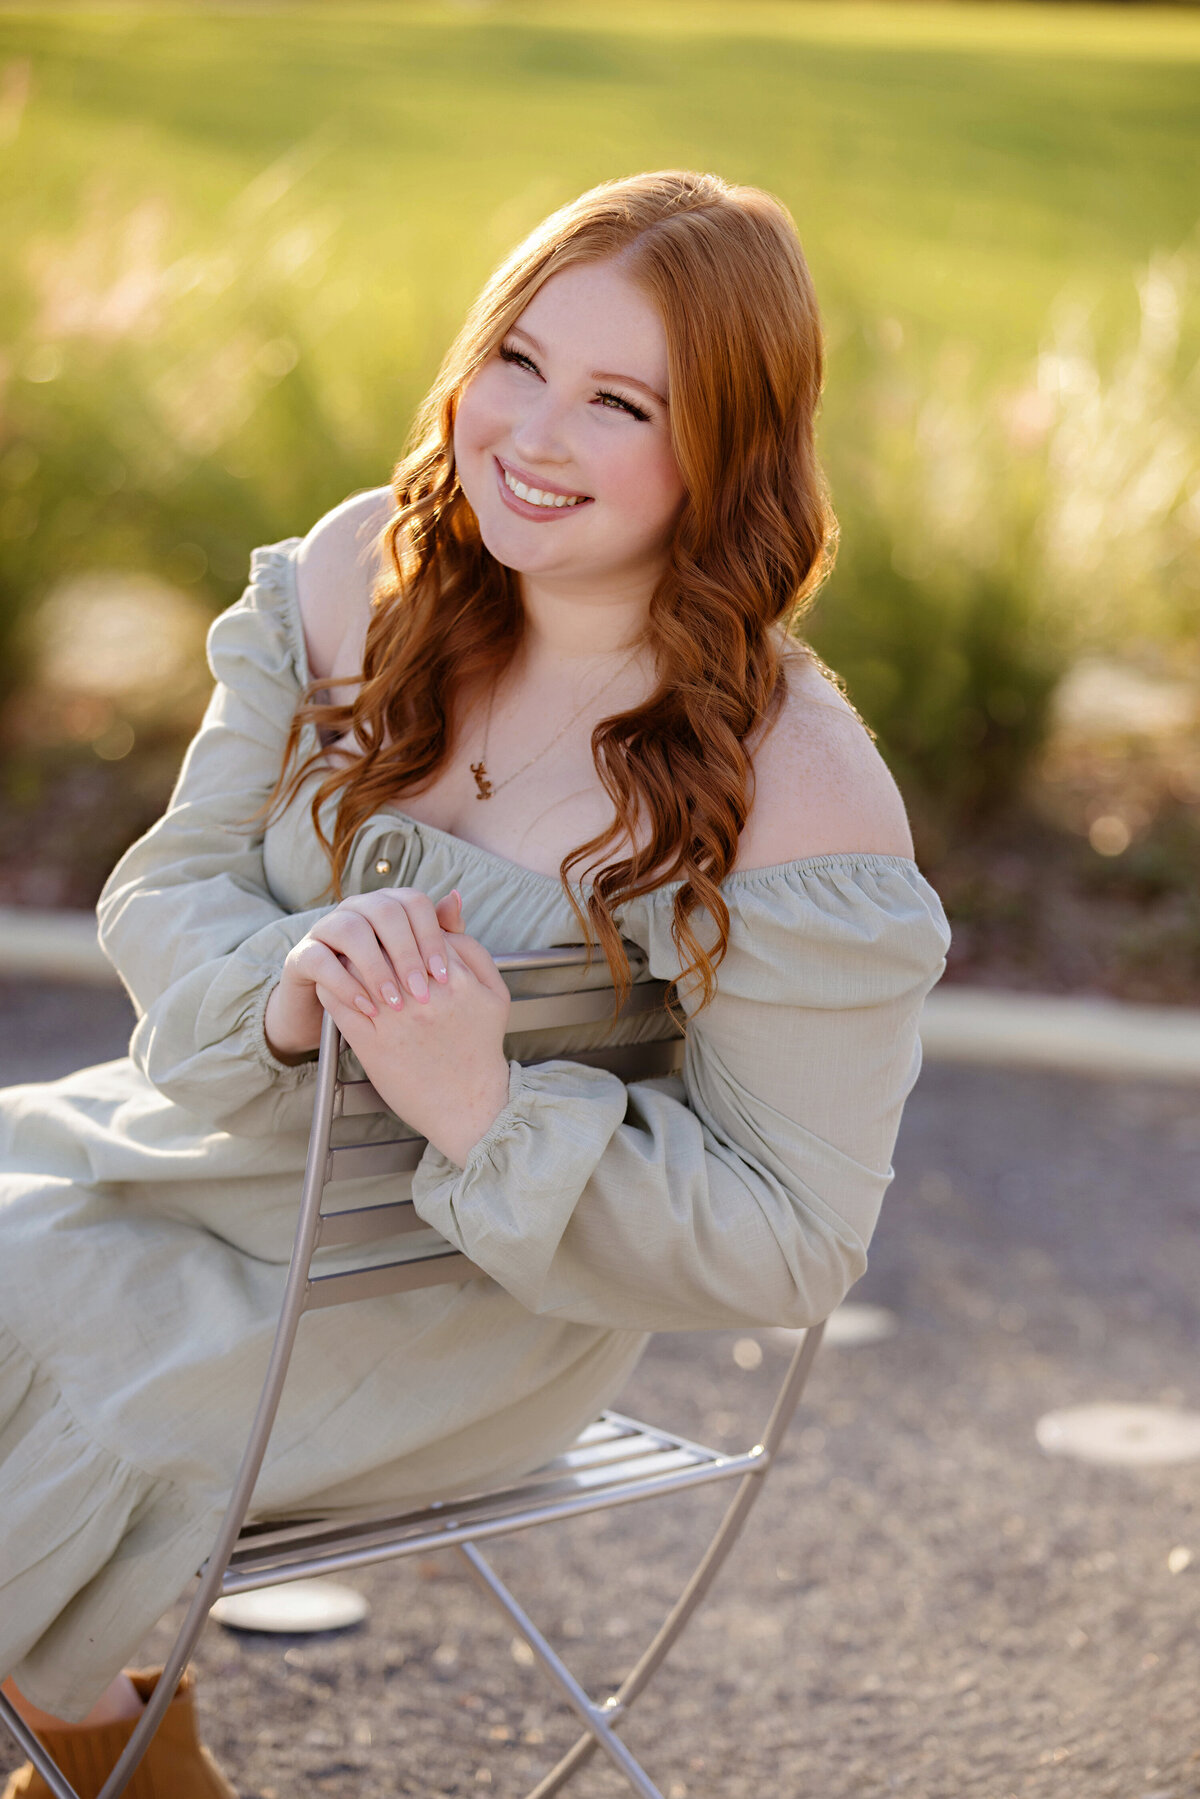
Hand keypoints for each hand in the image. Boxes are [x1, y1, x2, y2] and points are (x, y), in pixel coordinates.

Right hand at [264, 886, 465, 1063]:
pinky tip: (366, 1007)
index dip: (431, 935)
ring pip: (351, 929)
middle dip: (406, 953)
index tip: (443, 974)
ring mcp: (326, 927)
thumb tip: (456, 898)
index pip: (414, 901)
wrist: (332, 1013)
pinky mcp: (302, 954)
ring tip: (393, 1002)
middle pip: (385, 911)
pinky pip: (320, 959)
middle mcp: (357, 908)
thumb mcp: (414, 964)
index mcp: (388, 904)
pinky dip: (345, 984)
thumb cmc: (385, 984)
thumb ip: (439, 935)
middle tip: (421, 991)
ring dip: (376, 967)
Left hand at [315, 929, 512, 1166]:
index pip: (417, 929)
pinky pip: (340, 1003)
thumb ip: (472, 947)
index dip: (401, 926)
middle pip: (383, 944)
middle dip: (372, 938)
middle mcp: (424, 996)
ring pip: (356, 969)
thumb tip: (448, 905)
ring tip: (348, 958)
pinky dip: (334, 988)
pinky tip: (337, 985)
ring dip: (348, 959)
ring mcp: (396, 1020)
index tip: (394, 932)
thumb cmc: (480, 1045)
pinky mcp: (372, 1044)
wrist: (470, 1106)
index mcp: (455, 978)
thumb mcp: (494, 992)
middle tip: (364, 938)